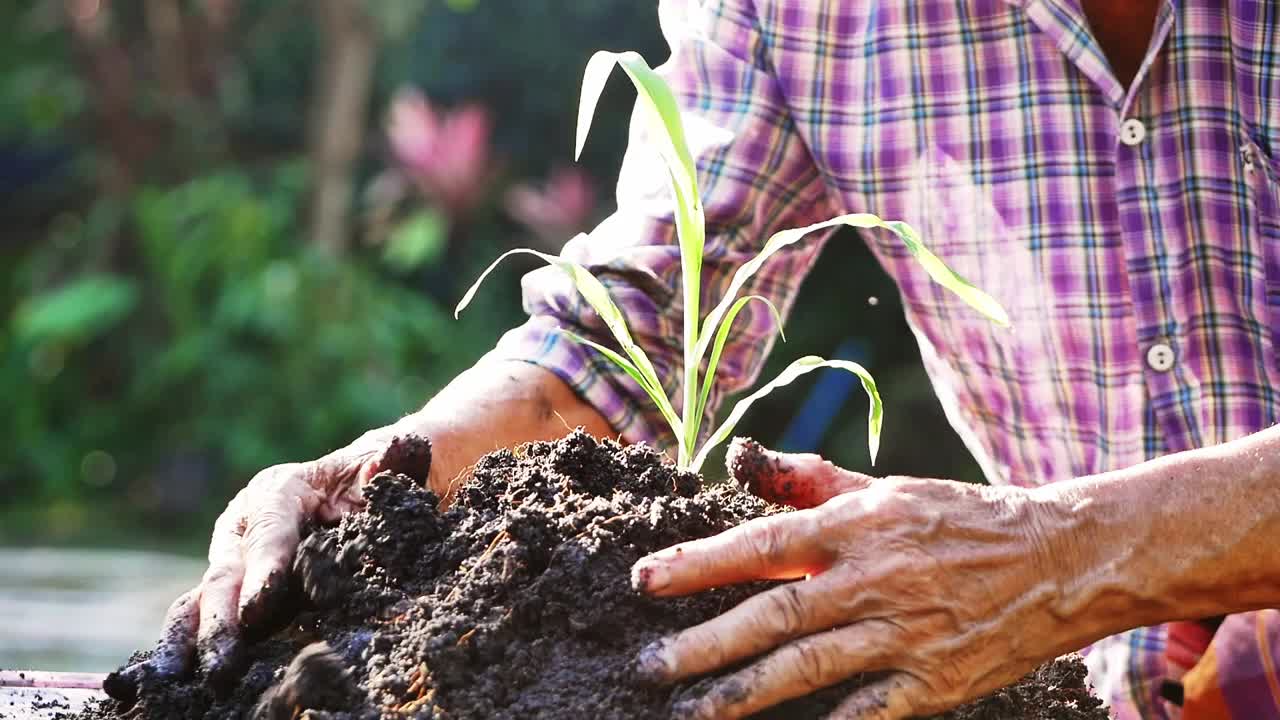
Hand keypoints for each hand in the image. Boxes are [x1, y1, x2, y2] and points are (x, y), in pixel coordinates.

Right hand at [104, 361, 612, 702]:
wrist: (391, 481)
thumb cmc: (400, 473)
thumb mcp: (404, 464)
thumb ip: (398, 465)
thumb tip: (399, 453)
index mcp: (285, 489)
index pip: (274, 524)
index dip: (270, 563)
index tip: (267, 602)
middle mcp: (250, 524)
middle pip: (229, 570)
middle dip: (224, 617)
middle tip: (222, 661)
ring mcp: (237, 561)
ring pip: (202, 598)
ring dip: (191, 638)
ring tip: (177, 678)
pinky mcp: (238, 595)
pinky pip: (204, 620)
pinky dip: (188, 648)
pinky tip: (172, 684)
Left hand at [631, 440, 1077, 719]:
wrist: (1060, 559)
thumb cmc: (961, 518)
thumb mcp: (887, 487)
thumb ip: (812, 482)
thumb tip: (748, 466)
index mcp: (857, 524)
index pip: (761, 544)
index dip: (699, 563)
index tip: (645, 581)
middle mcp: (874, 578)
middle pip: (774, 616)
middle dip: (705, 644)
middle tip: (649, 665)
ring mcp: (905, 633)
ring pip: (808, 668)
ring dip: (743, 691)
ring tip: (692, 710)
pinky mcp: (935, 680)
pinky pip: (869, 711)